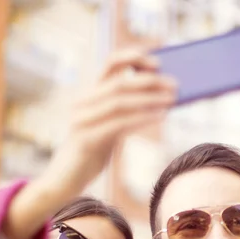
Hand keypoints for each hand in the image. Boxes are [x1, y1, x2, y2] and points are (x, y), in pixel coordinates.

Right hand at [43, 49, 176, 197]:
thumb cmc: (92, 152)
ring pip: (119, 102)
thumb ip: (125, 112)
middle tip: (174, 84)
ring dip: (149, 99)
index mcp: (88, 96)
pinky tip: (160, 116)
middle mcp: (82, 104)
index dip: (133, 58)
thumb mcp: (109, 127)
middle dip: (149, 81)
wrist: (65, 179)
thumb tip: (160, 98)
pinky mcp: (86, 140)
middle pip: (118, 83)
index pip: (109, 65)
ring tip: (171, 99)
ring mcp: (82, 121)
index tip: (158, 60)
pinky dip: (142, 118)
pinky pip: (118, 125)